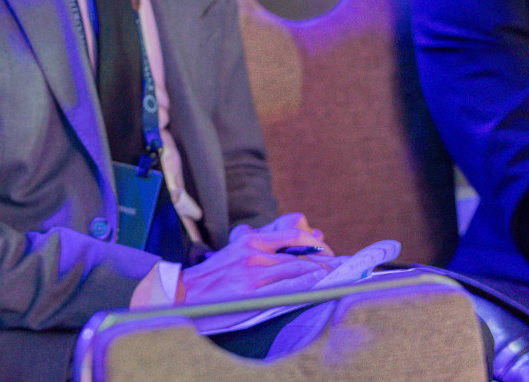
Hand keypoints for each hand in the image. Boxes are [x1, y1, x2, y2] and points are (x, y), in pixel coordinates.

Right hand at [177, 219, 335, 304]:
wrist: (185, 292)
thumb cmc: (213, 276)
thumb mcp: (235, 253)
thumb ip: (262, 247)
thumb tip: (298, 241)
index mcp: (249, 240)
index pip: (293, 235)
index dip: (316, 243)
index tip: (329, 251)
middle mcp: (253, 252)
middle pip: (299, 254)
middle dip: (325, 261)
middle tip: (344, 267)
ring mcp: (253, 272)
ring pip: (297, 270)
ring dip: (322, 274)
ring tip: (339, 277)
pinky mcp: (252, 292)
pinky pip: (287, 288)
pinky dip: (308, 286)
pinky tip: (321, 287)